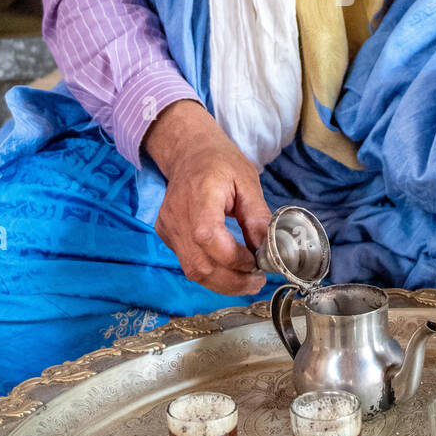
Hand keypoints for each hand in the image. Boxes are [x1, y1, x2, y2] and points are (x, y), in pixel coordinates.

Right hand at [144, 101, 268, 296]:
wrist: (188, 153)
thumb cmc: (220, 163)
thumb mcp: (248, 181)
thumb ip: (257, 217)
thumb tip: (269, 251)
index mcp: (200, 195)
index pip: (207, 236)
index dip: (232, 258)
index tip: (255, 262)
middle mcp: (177, 215)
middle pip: (199, 264)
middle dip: (232, 281)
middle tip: (258, 281)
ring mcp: (168, 228)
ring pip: (193, 271)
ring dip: (223, 283)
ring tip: (247, 280)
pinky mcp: (167, 236)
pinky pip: (188, 264)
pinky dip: (211, 273)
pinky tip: (229, 268)